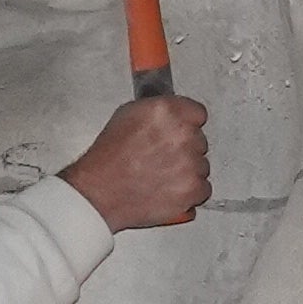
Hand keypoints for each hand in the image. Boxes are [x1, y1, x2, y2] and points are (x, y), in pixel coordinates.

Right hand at [61, 93, 207, 230]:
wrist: (99, 192)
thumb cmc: (107, 158)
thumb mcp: (126, 116)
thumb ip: (156, 110)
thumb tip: (170, 110)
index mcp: (168, 111)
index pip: (198, 113)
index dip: (188, 124)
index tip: (181, 131)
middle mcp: (183, 135)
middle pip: (200, 141)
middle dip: (185, 149)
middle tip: (163, 157)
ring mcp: (190, 163)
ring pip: (202, 166)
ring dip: (188, 171)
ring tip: (161, 176)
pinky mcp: (192, 189)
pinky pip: (203, 189)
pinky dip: (190, 193)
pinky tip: (169, 190)